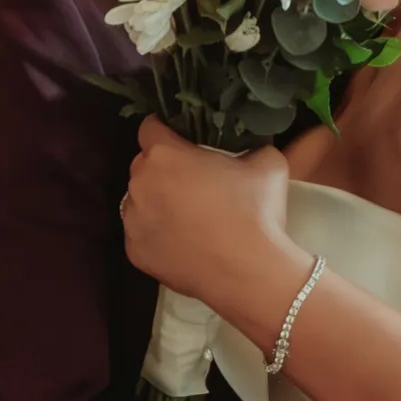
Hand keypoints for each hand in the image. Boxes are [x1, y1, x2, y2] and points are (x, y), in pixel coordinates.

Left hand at [123, 118, 301, 315]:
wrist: (248, 272)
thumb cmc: (255, 211)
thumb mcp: (267, 162)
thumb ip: (249, 146)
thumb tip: (248, 148)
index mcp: (165, 155)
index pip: (150, 127)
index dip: (166, 130)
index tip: (183, 141)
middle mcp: (140, 184)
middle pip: (144, 165)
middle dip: (163, 169)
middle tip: (194, 182)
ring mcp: (133, 220)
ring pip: (139, 200)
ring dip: (157, 202)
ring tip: (189, 217)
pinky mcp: (134, 252)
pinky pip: (141, 233)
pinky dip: (157, 234)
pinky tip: (184, 242)